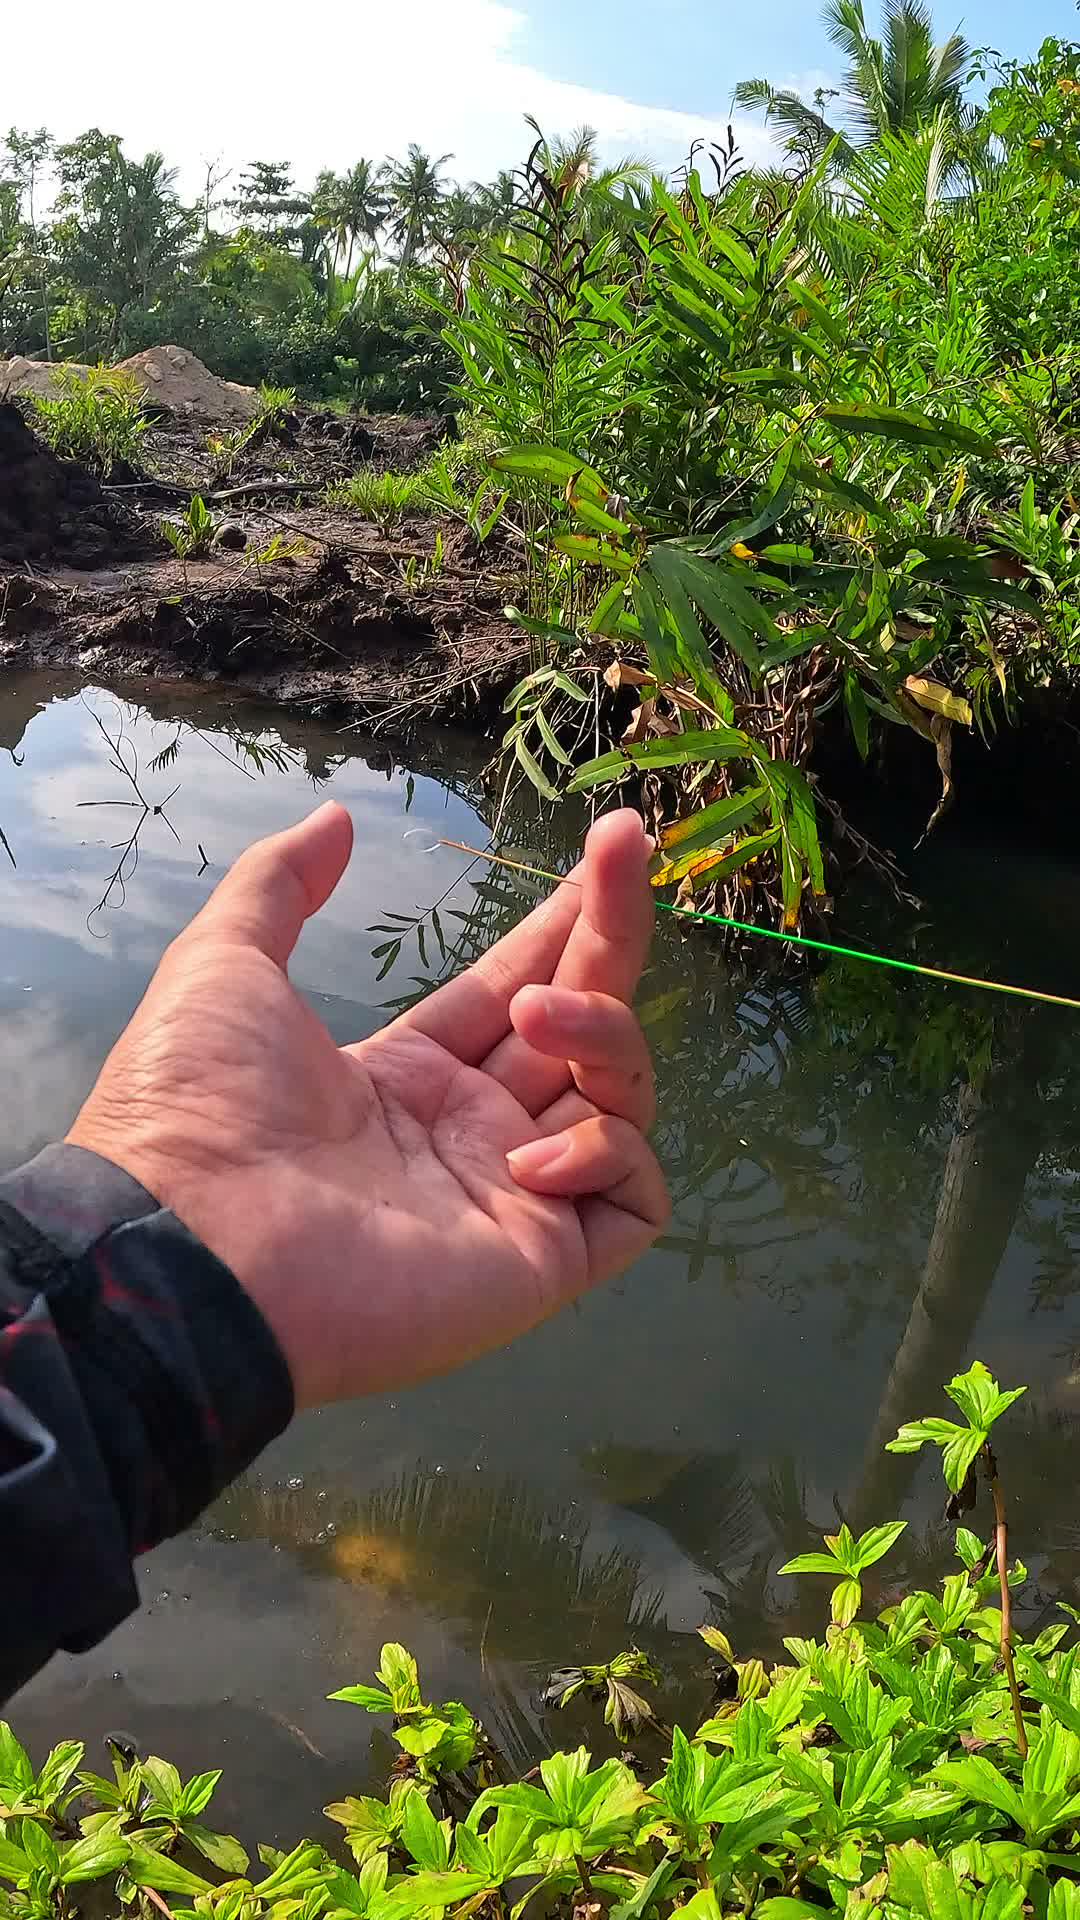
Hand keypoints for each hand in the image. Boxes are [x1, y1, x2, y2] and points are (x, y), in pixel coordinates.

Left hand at [68, 802, 668, 1405]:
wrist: (189, 1245)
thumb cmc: (197, 1107)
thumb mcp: (225, 964)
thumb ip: (280, 885)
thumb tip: (334, 819)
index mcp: (408, 1074)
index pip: (513, 991)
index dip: (560, 924)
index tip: (606, 852)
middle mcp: (471, 1131)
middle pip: (580, 1025)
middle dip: (610, 933)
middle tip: (627, 846)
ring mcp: (512, 1196)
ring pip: (620, 1099)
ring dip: (602, 1035)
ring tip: (536, 1014)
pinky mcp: (542, 1259)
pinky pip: (632, 1199)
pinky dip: (607, 1153)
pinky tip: (529, 1149)